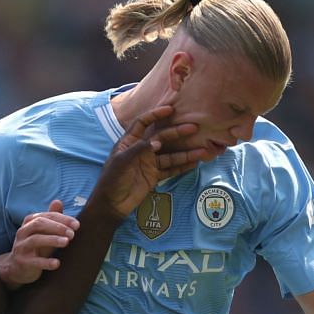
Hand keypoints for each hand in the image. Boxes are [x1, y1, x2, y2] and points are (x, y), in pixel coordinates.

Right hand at [0, 200, 79, 285]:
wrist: (17, 268)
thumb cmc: (34, 248)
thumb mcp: (43, 233)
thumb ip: (51, 219)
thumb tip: (58, 201)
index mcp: (29, 222)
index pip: (46, 216)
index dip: (62, 219)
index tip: (77, 225)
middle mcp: (23, 232)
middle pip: (39, 224)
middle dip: (57, 227)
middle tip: (72, 234)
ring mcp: (21, 247)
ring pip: (35, 240)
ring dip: (52, 240)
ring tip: (66, 242)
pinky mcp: (22, 262)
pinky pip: (34, 261)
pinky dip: (46, 262)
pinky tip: (57, 263)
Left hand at [92, 103, 215, 216]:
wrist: (112, 204)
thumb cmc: (112, 180)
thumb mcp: (122, 161)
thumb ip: (139, 149)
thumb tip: (158, 141)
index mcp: (129, 141)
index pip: (142, 123)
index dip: (155, 115)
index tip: (170, 109)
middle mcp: (141, 149)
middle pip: (161, 137)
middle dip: (177, 132)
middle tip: (193, 128)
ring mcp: (149, 163)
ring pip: (170, 154)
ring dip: (185, 153)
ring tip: (202, 151)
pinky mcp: (154, 176)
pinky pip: (171, 169)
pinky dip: (182, 167)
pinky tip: (194, 163)